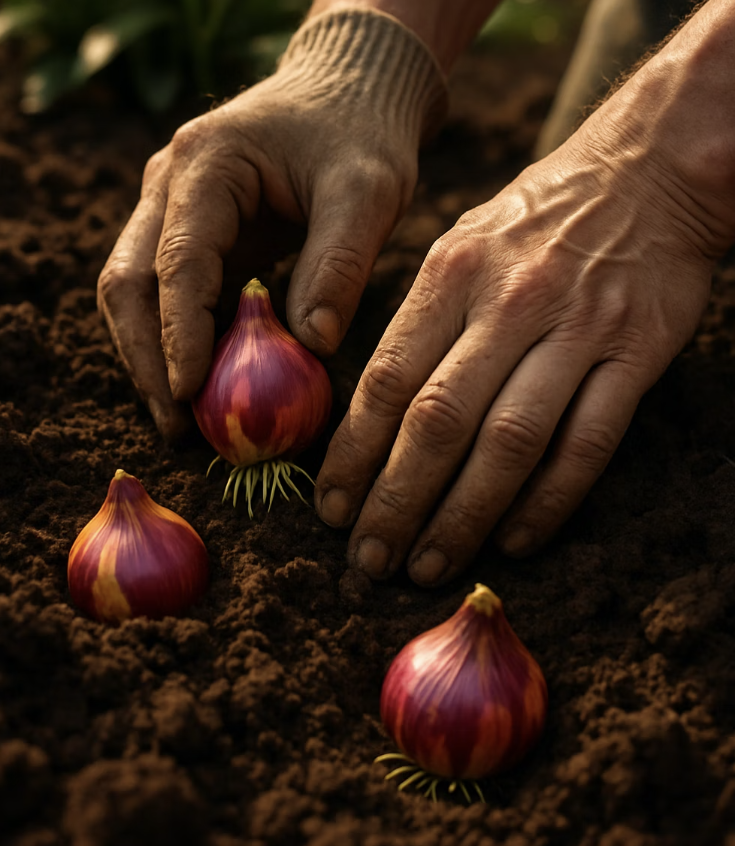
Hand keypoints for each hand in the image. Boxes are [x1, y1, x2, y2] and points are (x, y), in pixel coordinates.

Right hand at [97, 9, 445, 441]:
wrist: (348, 96)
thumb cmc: (361, 135)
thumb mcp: (368, 191)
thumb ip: (340, 264)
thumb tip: (311, 346)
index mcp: (205, 165)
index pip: (177, 263)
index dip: (181, 335)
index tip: (190, 395)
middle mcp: (171, 186)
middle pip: (131, 282)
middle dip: (148, 359)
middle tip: (177, 426)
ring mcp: (173, 209)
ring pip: (136, 292)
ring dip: (151, 357)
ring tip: (181, 420)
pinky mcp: (193, 233)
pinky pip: (168, 294)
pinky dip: (177, 341)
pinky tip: (202, 384)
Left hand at [315, 31, 734, 584]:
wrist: (648, 171)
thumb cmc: (538, 219)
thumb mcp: (462, 243)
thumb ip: (420, 320)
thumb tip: (371, 406)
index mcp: (451, 273)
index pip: (387, 379)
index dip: (353, 453)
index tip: (331, 507)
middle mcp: (508, 303)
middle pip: (438, 421)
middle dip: (395, 501)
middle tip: (367, 560)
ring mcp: (576, 330)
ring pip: (509, 442)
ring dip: (462, 516)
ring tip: (426, 565)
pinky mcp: (635, 354)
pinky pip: (586, 443)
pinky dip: (549, 501)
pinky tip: (516, 541)